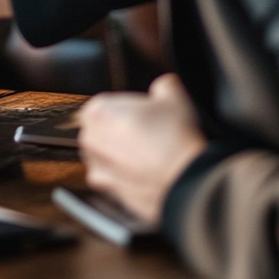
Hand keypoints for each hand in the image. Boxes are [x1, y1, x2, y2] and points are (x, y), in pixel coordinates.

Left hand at [78, 73, 206, 223]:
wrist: (186, 181)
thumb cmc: (175, 140)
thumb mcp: (174, 96)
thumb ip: (163, 85)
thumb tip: (164, 86)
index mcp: (98, 112)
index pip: (99, 105)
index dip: (121, 109)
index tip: (138, 114)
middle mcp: (92, 141)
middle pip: (97, 131)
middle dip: (116, 132)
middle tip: (144, 134)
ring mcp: (99, 169)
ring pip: (103, 157)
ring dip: (118, 156)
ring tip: (147, 155)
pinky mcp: (110, 192)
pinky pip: (113, 181)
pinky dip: (124, 178)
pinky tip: (144, 174)